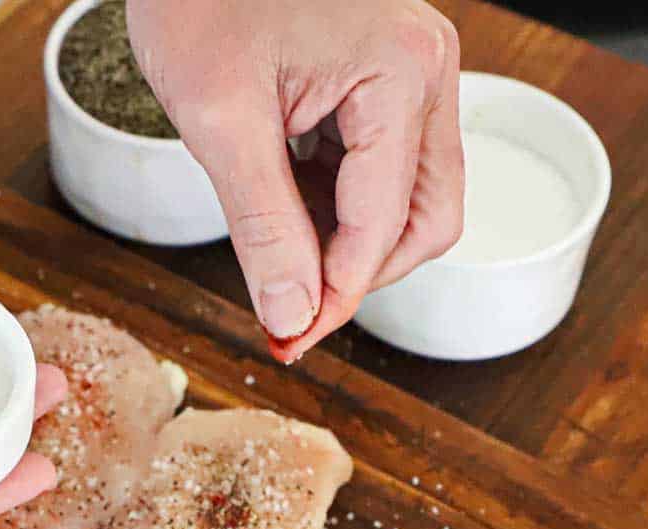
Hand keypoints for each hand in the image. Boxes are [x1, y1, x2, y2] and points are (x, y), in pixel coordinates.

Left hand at [128, 0, 462, 361]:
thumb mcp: (220, 120)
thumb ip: (263, 228)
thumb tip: (292, 317)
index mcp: (401, 72)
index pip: (383, 227)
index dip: (335, 297)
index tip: (289, 338)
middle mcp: (426, 72)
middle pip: (425, 221)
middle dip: (358, 274)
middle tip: (291, 307)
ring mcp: (414, 76)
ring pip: (412, 204)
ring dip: (348, 244)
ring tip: (276, 248)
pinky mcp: (389, 83)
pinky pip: (384, 173)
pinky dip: (337, 208)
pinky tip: (285, 208)